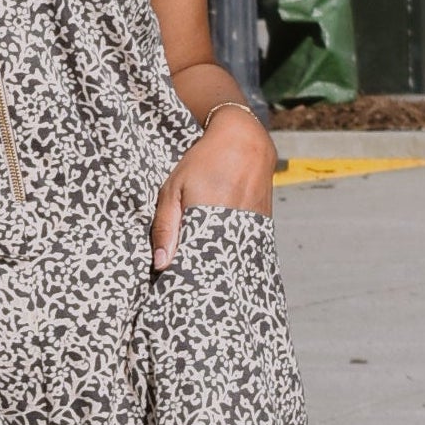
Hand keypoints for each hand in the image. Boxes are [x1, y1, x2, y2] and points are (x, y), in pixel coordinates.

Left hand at [150, 108, 273, 268]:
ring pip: (231, 259)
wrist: (245, 141)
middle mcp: (233, 228)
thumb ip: (165, 226)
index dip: (184, 276)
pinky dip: (232, 252)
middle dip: (201, 274)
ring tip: (205, 264)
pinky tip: (222, 252)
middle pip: (215, 267)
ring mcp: (252, 228)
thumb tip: (161, 264)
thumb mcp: (173, 189)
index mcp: (207, 221)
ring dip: (218, 263)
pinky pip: (245, 248)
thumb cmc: (203, 162)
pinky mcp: (263, 226)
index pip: (193, 266)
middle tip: (188, 280)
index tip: (173, 283)